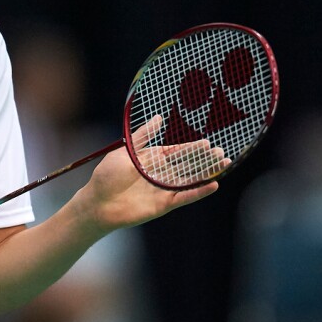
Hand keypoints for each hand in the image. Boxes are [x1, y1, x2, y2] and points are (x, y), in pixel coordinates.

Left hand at [77, 116, 228, 233]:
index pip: (176, 152)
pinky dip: (199, 192)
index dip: (191, 148)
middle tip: (221, 152)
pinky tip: (213, 185)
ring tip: (224, 165)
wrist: (97, 204)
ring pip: (190, 180)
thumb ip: (144, 136)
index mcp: (150, 160)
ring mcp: (162, 189)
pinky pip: (185, 197)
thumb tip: (159, 117)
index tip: (207, 143)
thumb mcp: (126, 151)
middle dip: (204, 159)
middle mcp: (159, 174)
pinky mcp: (163, 204)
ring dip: (206, 173)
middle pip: (187, 165)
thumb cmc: (107, 176)